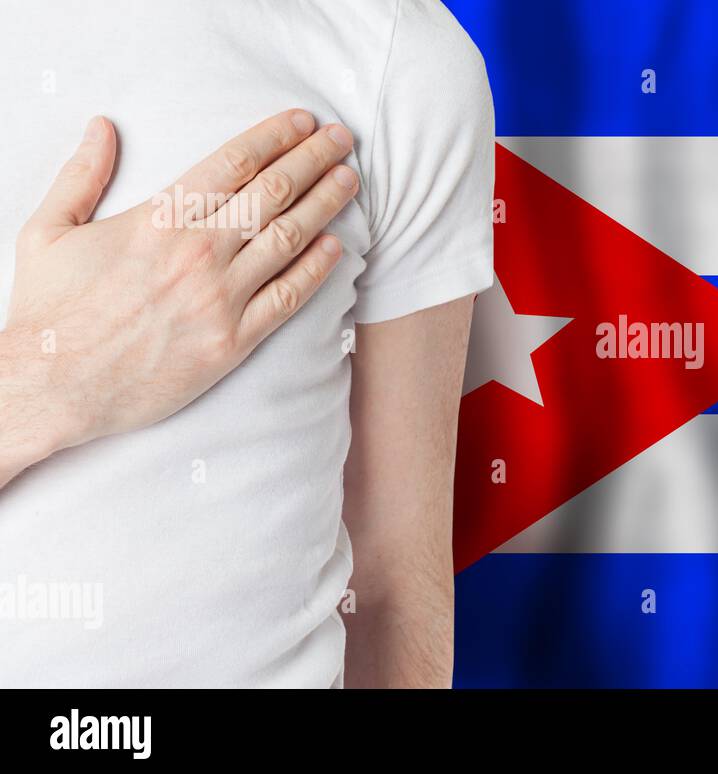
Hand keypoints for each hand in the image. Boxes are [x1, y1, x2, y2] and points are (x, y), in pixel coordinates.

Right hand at [1, 110, 357, 467]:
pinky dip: (316, 270)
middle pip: (273, 193)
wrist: (53, 386)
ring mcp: (220, 299)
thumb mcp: (48, 231)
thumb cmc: (49, 311)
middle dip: (312, 160)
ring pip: (289, 239)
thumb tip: (102, 125)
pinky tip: (336, 248)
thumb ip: (81, 175)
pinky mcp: (233, 342)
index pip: (234, 163)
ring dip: (325, 205)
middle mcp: (198, 253)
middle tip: (341, 140)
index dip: (275, 136)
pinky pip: (287, 298)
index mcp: (159, 220)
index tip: (302, 122)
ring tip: (349, 182)